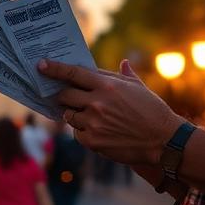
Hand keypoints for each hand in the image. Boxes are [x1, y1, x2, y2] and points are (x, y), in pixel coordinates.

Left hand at [38, 58, 184, 166]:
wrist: (164, 140)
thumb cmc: (152, 111)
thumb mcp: (139, 88)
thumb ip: (124, 75)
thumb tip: (124, 62)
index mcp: (107, 85)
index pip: (73, 73)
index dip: (54, 69)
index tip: (41, 65)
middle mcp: (97, 102)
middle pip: (65, 95)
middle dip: (64, 95)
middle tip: (67, 97)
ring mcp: (94, 123)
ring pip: (69, 115)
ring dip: (74, 114)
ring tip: (89, 115)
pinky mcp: (93, 142)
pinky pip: (77, 133)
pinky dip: (82, 131)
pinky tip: (97, 130)